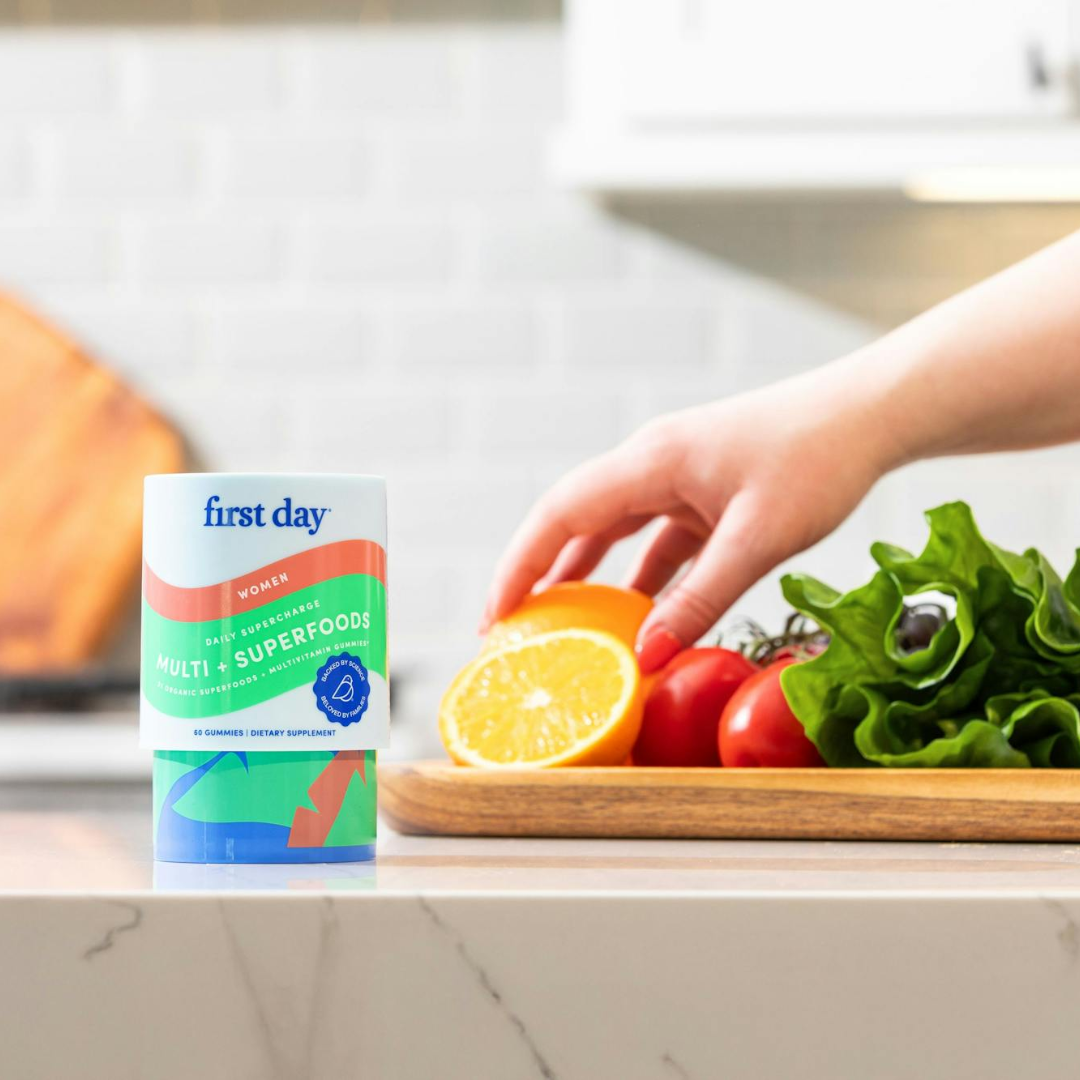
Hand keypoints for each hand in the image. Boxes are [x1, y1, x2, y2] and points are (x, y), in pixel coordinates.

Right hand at [481, 368, 893, 671]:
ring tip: (563, 627)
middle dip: (539, 573)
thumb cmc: (818, 459)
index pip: (560, 512)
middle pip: (574, 519)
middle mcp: (652, 463)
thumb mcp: (757, 540)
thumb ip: (700, 600)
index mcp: (650, 461)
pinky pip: (656, 538)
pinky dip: (641, 575)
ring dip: (586, 576)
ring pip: (613, 529)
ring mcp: (678, 476)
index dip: (519, 564)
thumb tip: (647, 655)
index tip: (496, 615)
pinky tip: (638, 612)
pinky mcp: (704, 491)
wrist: (870, 414)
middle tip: (513, 629)